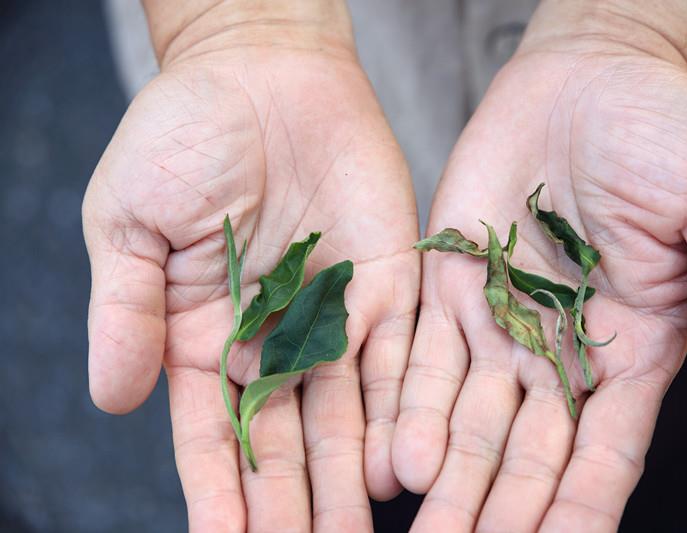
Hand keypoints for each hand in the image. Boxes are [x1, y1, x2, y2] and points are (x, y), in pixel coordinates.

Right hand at [83, 6, 417, 530]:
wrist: (262, 68)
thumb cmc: (183, 134)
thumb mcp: (130, 221)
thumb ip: (126, 310)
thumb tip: (113, 399)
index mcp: (207, 335)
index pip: (213, 435)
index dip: (219, 494)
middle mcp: (275, 338)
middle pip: (286, 442)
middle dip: (293, 506)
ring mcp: (336, 314)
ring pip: (347, 415)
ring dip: (349, 480)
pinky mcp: (388, 282)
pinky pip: (400, 355)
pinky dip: (401, 410)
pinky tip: (400, 465)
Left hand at [392, 3, 686, 530]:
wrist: (592, 74)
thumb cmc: (668, 131)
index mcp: (634, 348)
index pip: (607, 450)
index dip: (582, 505)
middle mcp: (561, 349)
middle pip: (528, 450)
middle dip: (499, 509)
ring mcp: (502, 321)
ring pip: (468, 416)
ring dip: (446, 473)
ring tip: (422, 525)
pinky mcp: (452, 284)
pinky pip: (422, 352)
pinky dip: (407, 403)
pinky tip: (392, 452)